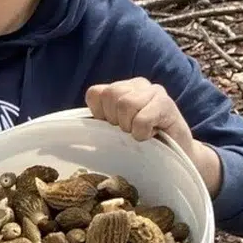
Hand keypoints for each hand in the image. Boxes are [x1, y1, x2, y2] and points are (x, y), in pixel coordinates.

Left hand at [84, 77, 222, 195]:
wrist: (177, 157)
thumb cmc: (143, 145)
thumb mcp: (114, 133)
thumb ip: (97, 124)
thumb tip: (65, 134)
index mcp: (120, 89)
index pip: (96, 93)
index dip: (100, 114)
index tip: (113, 128)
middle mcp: (136, 84)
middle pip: (110, 95)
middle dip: (116, 121)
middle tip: (129, 132)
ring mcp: (153, 91)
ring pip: (126, 104)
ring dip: (130, 127)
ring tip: (141, 133)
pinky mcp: (167, 103)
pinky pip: (142, 118)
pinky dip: (143, 132)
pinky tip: (152, 135)